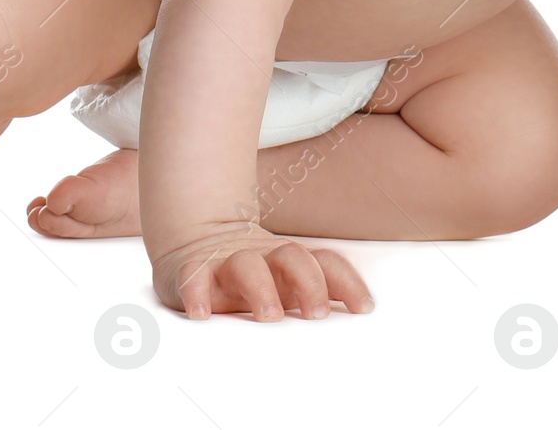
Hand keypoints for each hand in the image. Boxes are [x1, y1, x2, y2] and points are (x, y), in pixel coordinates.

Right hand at [152, 220, 375, 320]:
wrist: (195, 239)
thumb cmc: (251, 273)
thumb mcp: (283, 282)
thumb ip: (314, 295)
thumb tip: (359, 317)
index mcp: (288, 261)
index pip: (324, 263)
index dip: (346, 282)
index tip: (363, 309)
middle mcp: (262, 256)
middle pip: (292, 257)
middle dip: (309, 283)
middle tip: (316, 314)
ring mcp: (227, 261)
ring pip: (247, 265)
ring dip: (261, 289)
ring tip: (269, 315)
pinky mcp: (194, 270)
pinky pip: (194, 276)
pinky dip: (197, 292)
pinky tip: (202, 313)